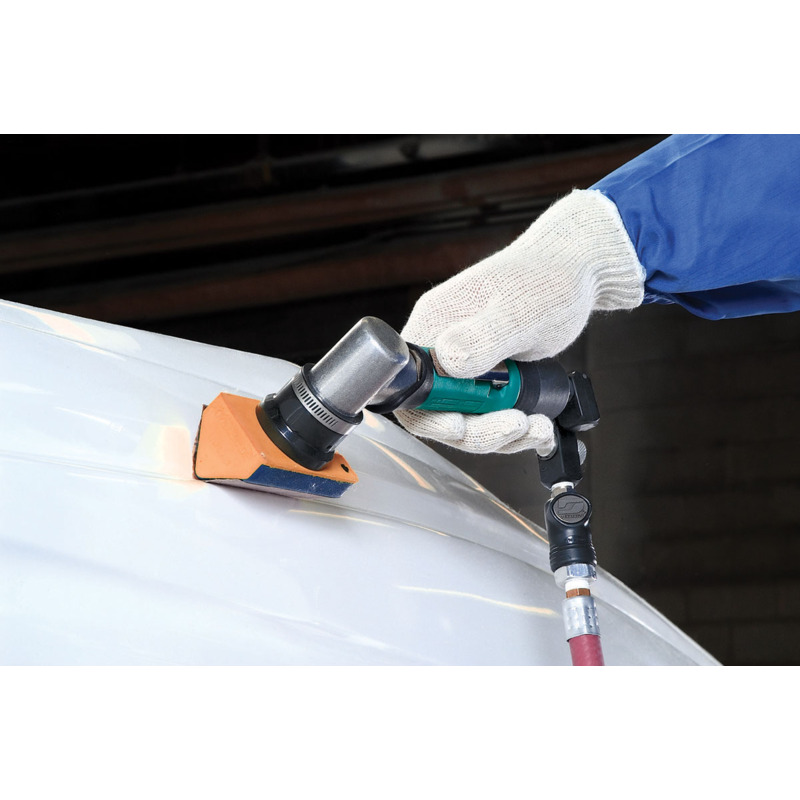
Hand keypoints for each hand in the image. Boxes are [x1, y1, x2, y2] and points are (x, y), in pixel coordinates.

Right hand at [397, 189, 643, 454]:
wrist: (576, 272)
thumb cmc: (550, 278)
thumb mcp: (521, 310)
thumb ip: (484, 337)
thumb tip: (447, 361)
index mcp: (435, 324)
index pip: (410, 384)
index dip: (429, 414)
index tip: (462, 424)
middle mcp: (442, 347)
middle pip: (436, 410)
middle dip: (477, 430)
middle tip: (517, 426)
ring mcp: (464, 364)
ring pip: (465, 418)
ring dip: (500, 434)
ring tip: (539, 428)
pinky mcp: (486, 377)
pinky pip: (486, 415)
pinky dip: (511, 428)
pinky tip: (539, 424)